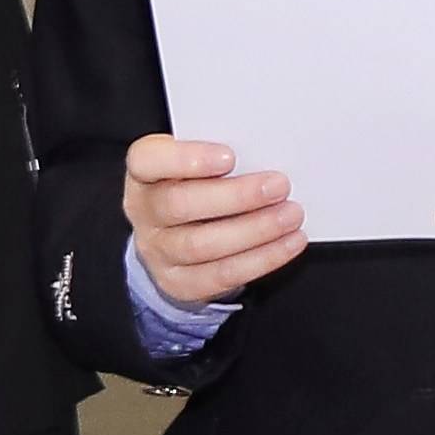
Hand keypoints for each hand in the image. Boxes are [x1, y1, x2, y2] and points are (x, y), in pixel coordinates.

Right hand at [122, 133, 303, 309]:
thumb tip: (264, 152)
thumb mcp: (195, 163)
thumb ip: (219, 156)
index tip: (229, 156)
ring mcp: (158, 251)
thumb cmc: (195, 185)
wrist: (175, 233)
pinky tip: (289, 243)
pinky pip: (222, 275)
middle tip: (278, 186)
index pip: (148, 160)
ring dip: (255, 230)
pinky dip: (262, 259)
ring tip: (291, 215)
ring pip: (202, 245)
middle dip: (236, 196)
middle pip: (180, 205)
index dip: (187, 158)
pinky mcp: (179, 282)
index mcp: (144, 173)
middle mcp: (144, 212)